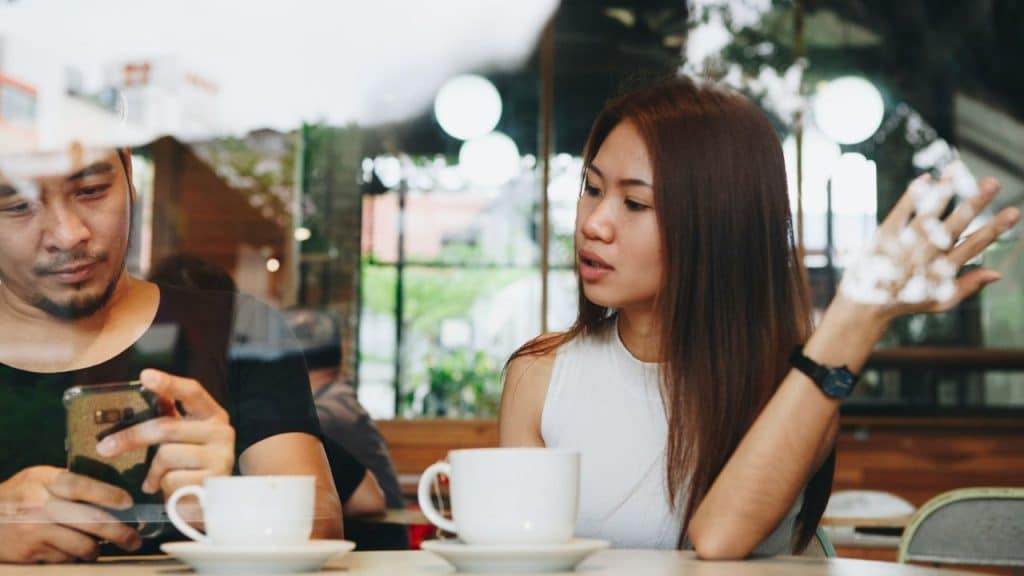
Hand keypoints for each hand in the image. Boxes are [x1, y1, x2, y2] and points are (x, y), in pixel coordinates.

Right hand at [0, 466, 140, 562]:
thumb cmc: (17, 496)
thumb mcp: (38, 478)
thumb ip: (67, 484)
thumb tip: (110, 497)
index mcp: (45, 481)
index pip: (83, 487)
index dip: (110, 495)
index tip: (129, 504)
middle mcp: (42, 506)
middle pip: (91, 520)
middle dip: (120, 532)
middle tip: (134, 540)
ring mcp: (36, 532)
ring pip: (82, 546)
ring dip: (96, 549)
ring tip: (99, 546)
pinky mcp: (31, 553)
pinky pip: (65, 559)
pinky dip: (74, 558)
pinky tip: (72, 552)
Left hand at [97, 369, 234, 497]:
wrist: (216, 502)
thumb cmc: (194, 465)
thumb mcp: (186, 438)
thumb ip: (172, 418)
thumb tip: (150, 392)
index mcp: (212, 415)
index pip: (192, 392)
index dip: (169, 383)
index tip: (146, 375)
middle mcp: (222, 432)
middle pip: (166, 427)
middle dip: (130, 437)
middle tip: (104, 448)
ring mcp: (220, 456)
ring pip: (166, 456)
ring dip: (153, 472)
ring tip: (156, 480)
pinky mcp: (212, 481)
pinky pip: (171, 480)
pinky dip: (164, 488)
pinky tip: (172, 491)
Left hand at [840, 176, 1018, 320]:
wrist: (863, 307)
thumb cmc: (907, 302)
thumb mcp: (939, 302)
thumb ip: (968, 287)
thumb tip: (998, 274)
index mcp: (940, 272)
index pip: (973, 246)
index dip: (994, 230)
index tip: (1014, 211)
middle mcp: (922, 257)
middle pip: (953, 227)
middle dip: (973, 205)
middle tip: (993, 183)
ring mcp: (901, 246)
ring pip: (926, 216)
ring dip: (943, 192)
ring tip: (958, 170)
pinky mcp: (882, 237)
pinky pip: (899, 213)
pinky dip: (911, 197)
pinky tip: (925, 178)